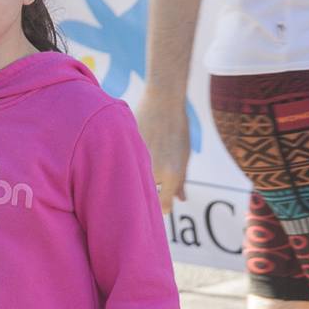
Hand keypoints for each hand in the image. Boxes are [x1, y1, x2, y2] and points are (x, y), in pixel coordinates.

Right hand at [135, 97, 189, 212]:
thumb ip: (182, 181)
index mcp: (172, 175)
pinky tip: (136, 147)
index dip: (164, 206)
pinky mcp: (125, 151)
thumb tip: (181, 200)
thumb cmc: (177, 129)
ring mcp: (137, 161)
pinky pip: (126, 164)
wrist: (163, 102)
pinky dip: (129, 161)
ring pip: (135, 180)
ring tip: (145, 158)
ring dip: (138, 175)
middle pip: (149, 195)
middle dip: (151, 191)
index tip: (164, 203)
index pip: (164, 206)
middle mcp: (154, 171)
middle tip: (153, 176)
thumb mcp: (184, 156)